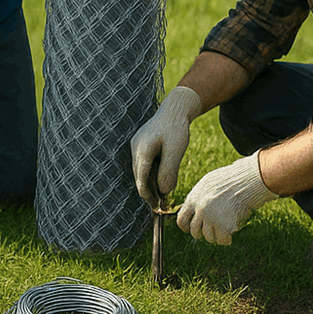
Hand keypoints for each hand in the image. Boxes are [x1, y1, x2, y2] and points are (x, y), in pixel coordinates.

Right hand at [130, 86, 203, 206]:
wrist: (175, 108)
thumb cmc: (177, 128)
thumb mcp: (176, 150)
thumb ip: (169, 171)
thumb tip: (164, 191)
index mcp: (143, 149)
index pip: (141, 178)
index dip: (147, 194)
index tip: (155, 205)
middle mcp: (135, 147)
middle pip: (139, 175)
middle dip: (148, 189)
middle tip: (160, 201)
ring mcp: (136, 144)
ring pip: (140, 170)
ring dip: (149, 181)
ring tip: (161, 191)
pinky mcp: (140, 143)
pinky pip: (143, 162)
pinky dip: (150, 171)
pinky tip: (160, 176)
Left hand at [176, 152, 276, 244]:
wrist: (247, 179)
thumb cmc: (231, 179)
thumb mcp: (208, 184)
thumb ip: (199, 198)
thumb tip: (195, 212)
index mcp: (193, 199)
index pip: (182, 221)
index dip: (187, 227)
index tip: (192, 229)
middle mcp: (200, 210)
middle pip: (195, 232)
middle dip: (203, 233)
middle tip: (213, 228)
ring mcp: (212, 218)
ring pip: (209, 237)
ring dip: (216, 235)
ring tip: (225, 227)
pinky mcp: (224, 226)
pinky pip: (222, 240)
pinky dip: (227, 239)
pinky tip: (231, 232)